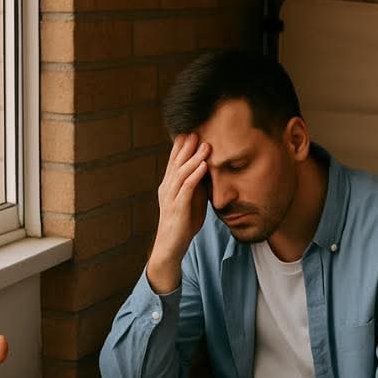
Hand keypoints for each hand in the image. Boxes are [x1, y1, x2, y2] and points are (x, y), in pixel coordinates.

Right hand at [146, 133, 211, 293]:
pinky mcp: (177, 208)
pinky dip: (196, 175)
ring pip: (181, 172)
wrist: (171, 247)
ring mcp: (171, 197)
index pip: (174, 161)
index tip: (192, 131)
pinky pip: (187, 188)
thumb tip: (209, 170)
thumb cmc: (182, 224)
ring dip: (194, 158)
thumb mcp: (192, 201)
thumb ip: (198, 186)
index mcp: (169, 185)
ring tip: (205, 145)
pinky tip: (204, 166)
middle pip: (176, 162)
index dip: (181, 146)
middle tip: (197, 130)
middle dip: (186, 146)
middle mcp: (167, 188)